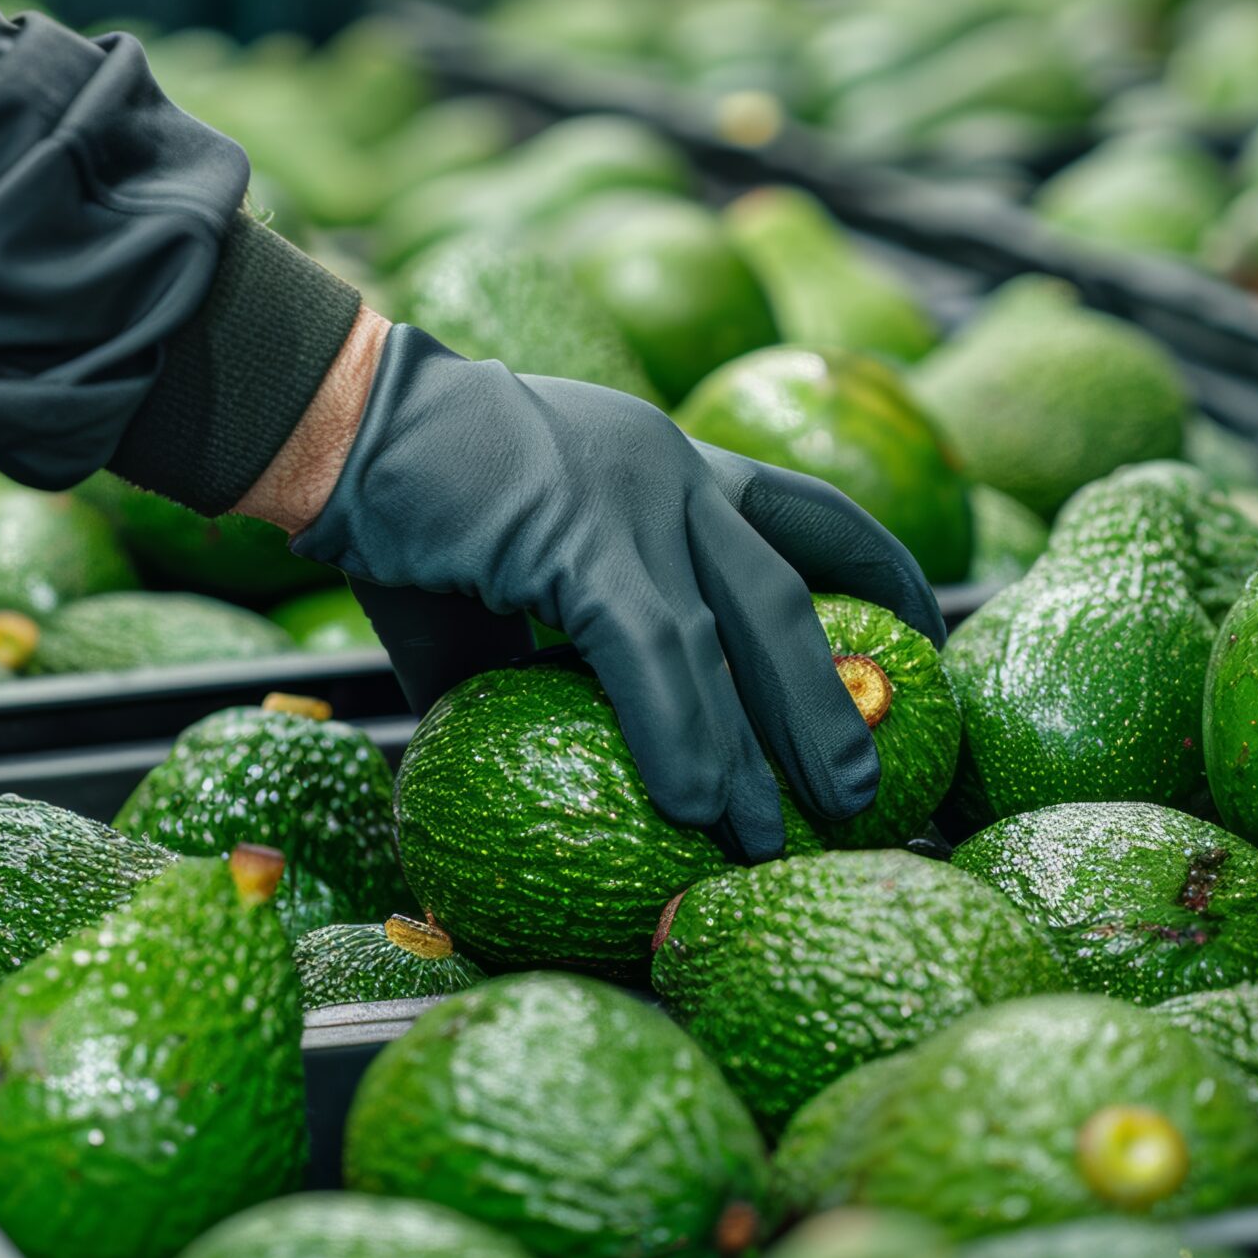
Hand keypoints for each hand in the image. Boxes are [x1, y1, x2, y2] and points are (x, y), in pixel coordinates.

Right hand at [245, 319, 943, 862]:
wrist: (339, 423)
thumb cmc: (407, 504)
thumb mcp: (504, 583)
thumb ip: (547, 660)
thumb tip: (554, 761)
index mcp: (666, 464)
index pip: (802, 509)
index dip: (873, 567)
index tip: (918, 623)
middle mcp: (671, 470)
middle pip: (787, 592)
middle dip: (834, 697)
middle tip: (868, 792)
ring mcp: (634, 497)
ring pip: (736, 631)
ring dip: (773, 740)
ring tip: (788, 834)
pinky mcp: (581, 535)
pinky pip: (653, 652)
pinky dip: (681, 734)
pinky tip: (698, 803)